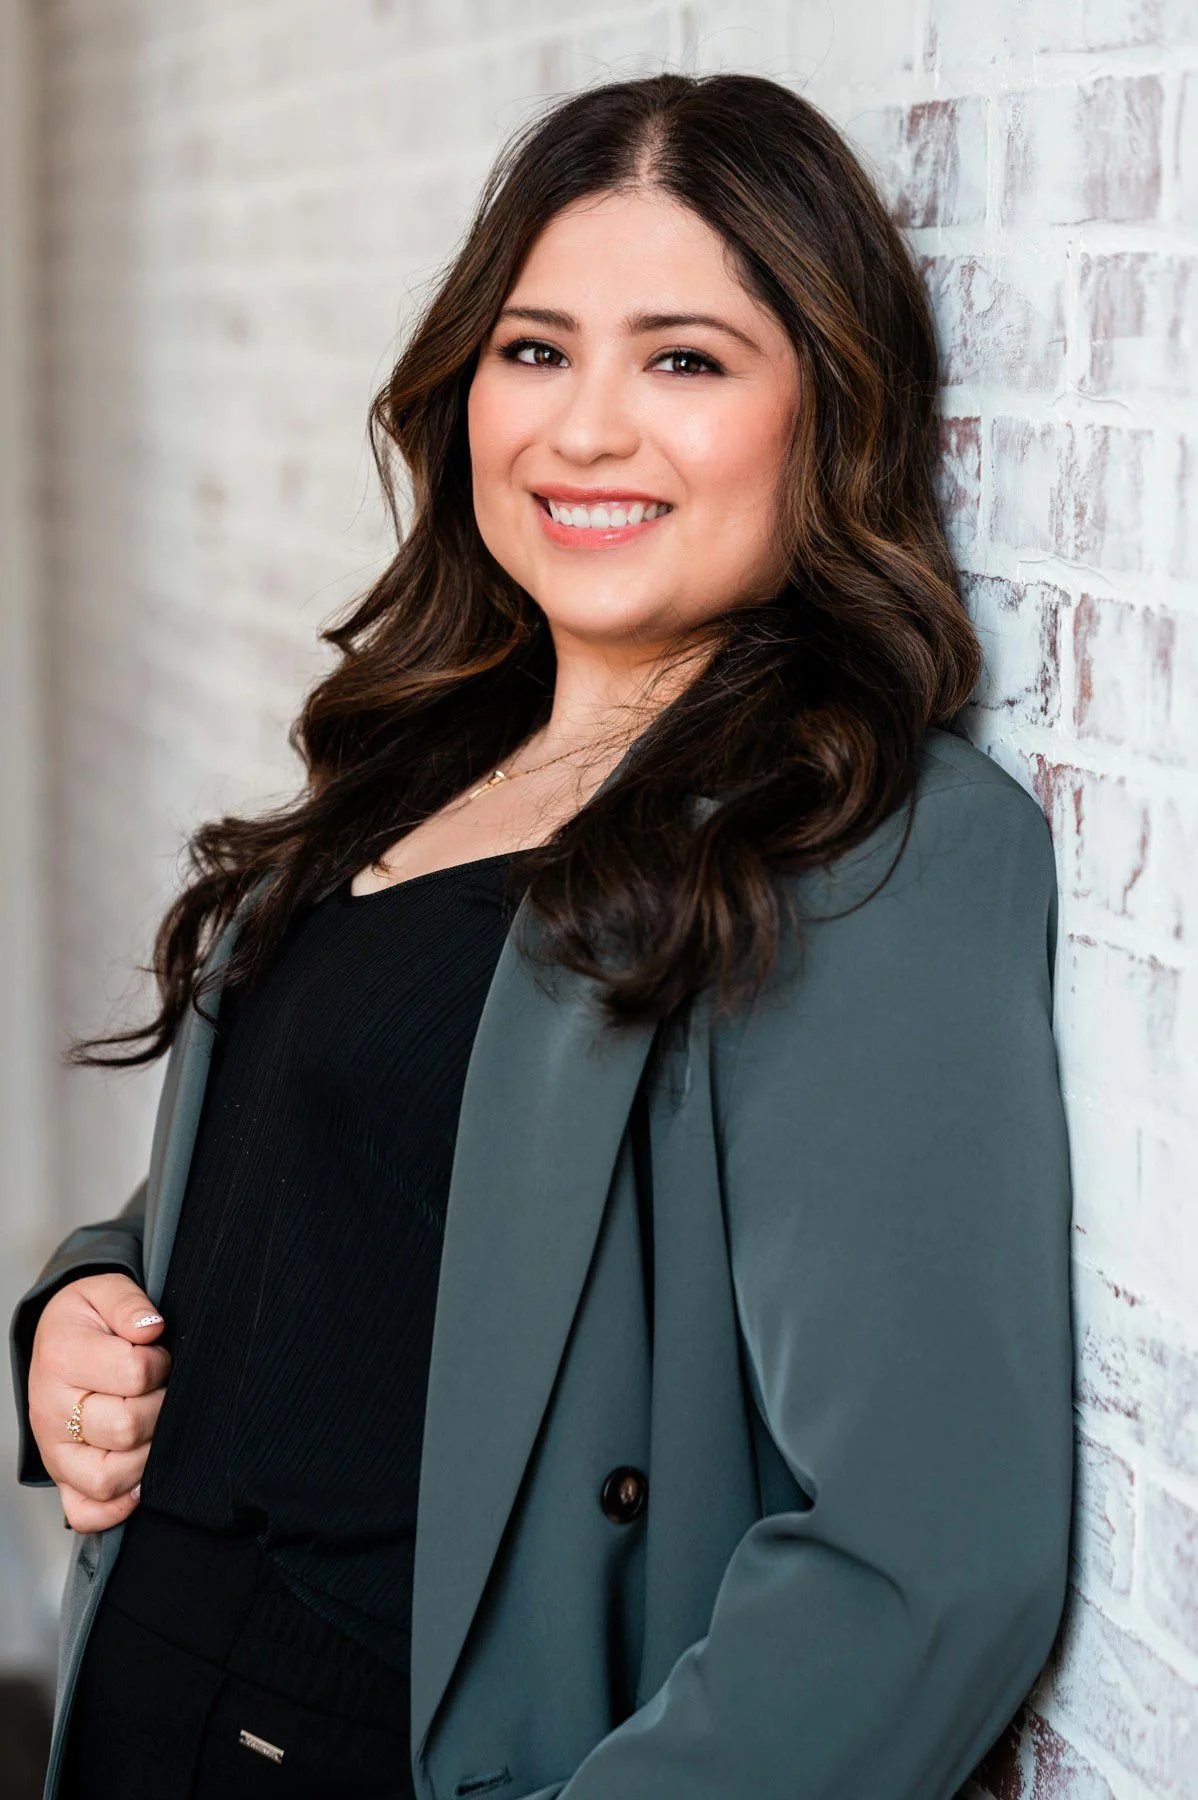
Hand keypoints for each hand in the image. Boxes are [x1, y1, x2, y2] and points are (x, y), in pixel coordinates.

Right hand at [28, 1273, 171, 1531]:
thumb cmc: (89, 1321)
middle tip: (159, 1391)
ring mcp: (54, 1450)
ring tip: (151, 1425)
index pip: (135, 1373)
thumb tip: (151, 1329)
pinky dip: (117, 1507)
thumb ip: (130, 1303)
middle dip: (160, 1406)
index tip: (158, 1355)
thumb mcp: (105, 1291)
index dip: (161, 1363)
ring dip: (147, 1454)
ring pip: (109, 1477)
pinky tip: (139, 1480)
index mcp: (62, 1357)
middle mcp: (51, 1409)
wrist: (58, 1341)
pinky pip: (85, 1513)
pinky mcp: (61, 1478)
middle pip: (126, 1428)